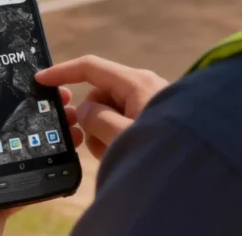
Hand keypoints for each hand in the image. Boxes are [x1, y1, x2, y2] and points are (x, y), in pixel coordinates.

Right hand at [35, 55, 167, 158]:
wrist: (201, 172)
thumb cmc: (165, 151)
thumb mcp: (121, 135)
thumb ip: (95, 118)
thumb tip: (85, 111)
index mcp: (136, 83)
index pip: (90, 68)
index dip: (62, 72)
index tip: (40, 80)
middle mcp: (144, 87)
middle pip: (97, 96)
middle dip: (91, 121)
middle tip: (98, 144)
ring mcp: (149, 104)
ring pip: (107, 114)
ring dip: (104, 135)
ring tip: (119, 154)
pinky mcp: (153, 120)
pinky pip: (122, 124)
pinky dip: (117, 140)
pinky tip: (127, 155)